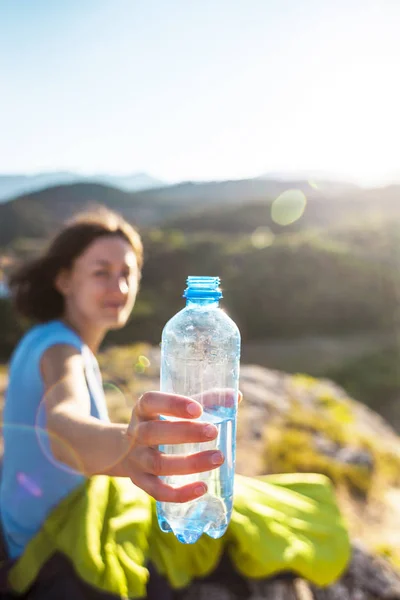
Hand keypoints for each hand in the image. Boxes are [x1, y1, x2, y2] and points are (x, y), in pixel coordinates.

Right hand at [124, 389, 241, 502]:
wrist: (125, 449)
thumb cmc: (161, 423)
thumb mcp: (174, 409)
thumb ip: (204, 401)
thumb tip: (235, 397)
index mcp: (143, 410)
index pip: (151, 401)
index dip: (173, 404)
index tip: (198, 409)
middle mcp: (136, 433)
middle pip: (154, 433)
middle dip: (185, 433)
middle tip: (214, 432)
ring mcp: (136, 459)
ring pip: (158, 464)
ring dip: (189, 463)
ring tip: (218, 458)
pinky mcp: (140, 482)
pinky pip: (157, 491)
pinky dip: (179, 493)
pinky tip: (203, 488)